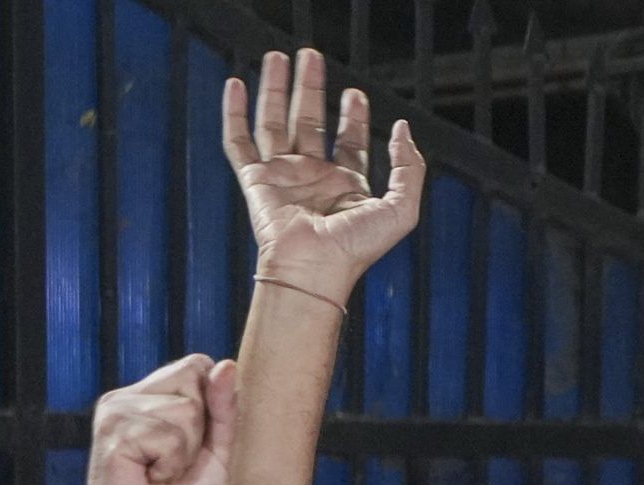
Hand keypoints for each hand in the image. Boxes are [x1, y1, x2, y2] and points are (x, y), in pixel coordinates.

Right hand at [85, 354, 236, 484]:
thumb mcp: (216, 454)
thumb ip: (223, 409)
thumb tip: (227, 364)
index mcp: (145, 397)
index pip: (195, 365)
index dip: (211, 404)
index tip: (195, 446)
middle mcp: (124, 398)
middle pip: (192, 379)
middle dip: (200, 430)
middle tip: (173, 464)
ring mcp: (114, 414)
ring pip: (184, 408)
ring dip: (185, 452)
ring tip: (160, 474)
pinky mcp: (111, 436)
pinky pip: (168, 434)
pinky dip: (171, 463)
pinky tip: (149, 478)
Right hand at [223, 48, 424, 297]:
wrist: (314, 268)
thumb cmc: (357, 248)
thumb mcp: (401, 208)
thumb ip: (409, 168)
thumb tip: (403, 128)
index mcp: (346, 186)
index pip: (349, 142)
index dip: (353, 117)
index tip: (356, 94)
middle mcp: (313, 178)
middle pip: (310, 121)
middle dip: (312, 88)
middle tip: (312, 57)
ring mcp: (283, 177)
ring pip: (275, 121)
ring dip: (276, 89)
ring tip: (280, 57)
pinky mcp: (255, 180)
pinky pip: (239, 141)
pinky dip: (234, 113)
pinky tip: (237, 84)